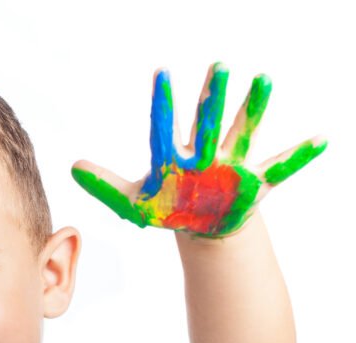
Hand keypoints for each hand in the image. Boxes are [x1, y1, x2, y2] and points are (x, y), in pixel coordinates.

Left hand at [72, 63, 326, 236]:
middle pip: (207, 123)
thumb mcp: (133, 202)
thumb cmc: (168, 209)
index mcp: (174, 158)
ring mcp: (230, 166)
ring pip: (243, 134)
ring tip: (263, 79)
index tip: (161, 74)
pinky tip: (321, 139)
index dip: (163, 104)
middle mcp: (204, 155)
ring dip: (252, 109)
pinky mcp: (253, 183)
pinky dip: (299, 156)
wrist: (201, 226)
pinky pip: (280, 168)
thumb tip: (70, 165)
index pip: (165, 128)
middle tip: (217, 67)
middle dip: (212, 99)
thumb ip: (104, 185)